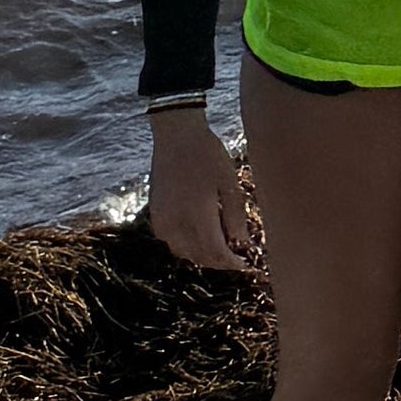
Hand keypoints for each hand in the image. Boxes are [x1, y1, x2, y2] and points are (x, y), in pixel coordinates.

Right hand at [144, 103, 262, 272]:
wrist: (176, 136)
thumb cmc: (207, 155)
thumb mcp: (229, 182)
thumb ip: (235, 215)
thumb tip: (243, 242)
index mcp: (197, 215)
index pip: (215, 253)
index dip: (231, 263)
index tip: (245, 265)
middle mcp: (176, 223)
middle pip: (199, 256)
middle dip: (219, 261)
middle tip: (236, 257)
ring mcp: (162, 219)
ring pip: (183, 252)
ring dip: (202, 255)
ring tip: (220, 247)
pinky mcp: (155, 214)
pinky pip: (170, 241)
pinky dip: (186, 246)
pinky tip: (199, 236)